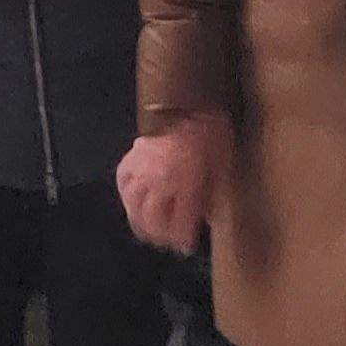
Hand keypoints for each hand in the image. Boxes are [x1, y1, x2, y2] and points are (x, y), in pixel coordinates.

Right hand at [115, 113, 230, 253]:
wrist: (189, 98)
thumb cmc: (212, 131)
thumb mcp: (222, 163)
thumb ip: (212, 193)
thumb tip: (208, 218)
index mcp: (185, 182)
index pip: (179, 221)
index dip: (182, 238)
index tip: (185, 247)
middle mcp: (159, 180)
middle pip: (152, 218)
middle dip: (160, 236)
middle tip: (168, 242)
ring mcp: (143, 168)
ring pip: (133, 204)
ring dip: (140, 222)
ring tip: (147, 231)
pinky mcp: (133, 155)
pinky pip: (123, 181)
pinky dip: (126, 195)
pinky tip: (131, 202)